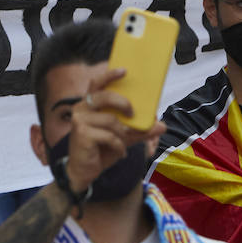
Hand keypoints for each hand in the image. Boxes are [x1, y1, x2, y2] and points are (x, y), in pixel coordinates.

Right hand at [62, 68, 160, 192]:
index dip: (109, 75)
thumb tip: (162, 125)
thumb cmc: (101, 150)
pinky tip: (119, 153)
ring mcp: (79, 120)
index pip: (97, 84)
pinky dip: (118, 146)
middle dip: (123, 103)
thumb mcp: (124, 138)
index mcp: (90, 104)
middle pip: (105, 96)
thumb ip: (140, 130)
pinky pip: (109, 136)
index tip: (125, 70)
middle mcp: (81, 108)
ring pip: (110, 120)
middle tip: (133, 113)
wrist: (84, 171)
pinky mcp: (81, 133)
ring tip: (123, 144)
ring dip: (122, 134)